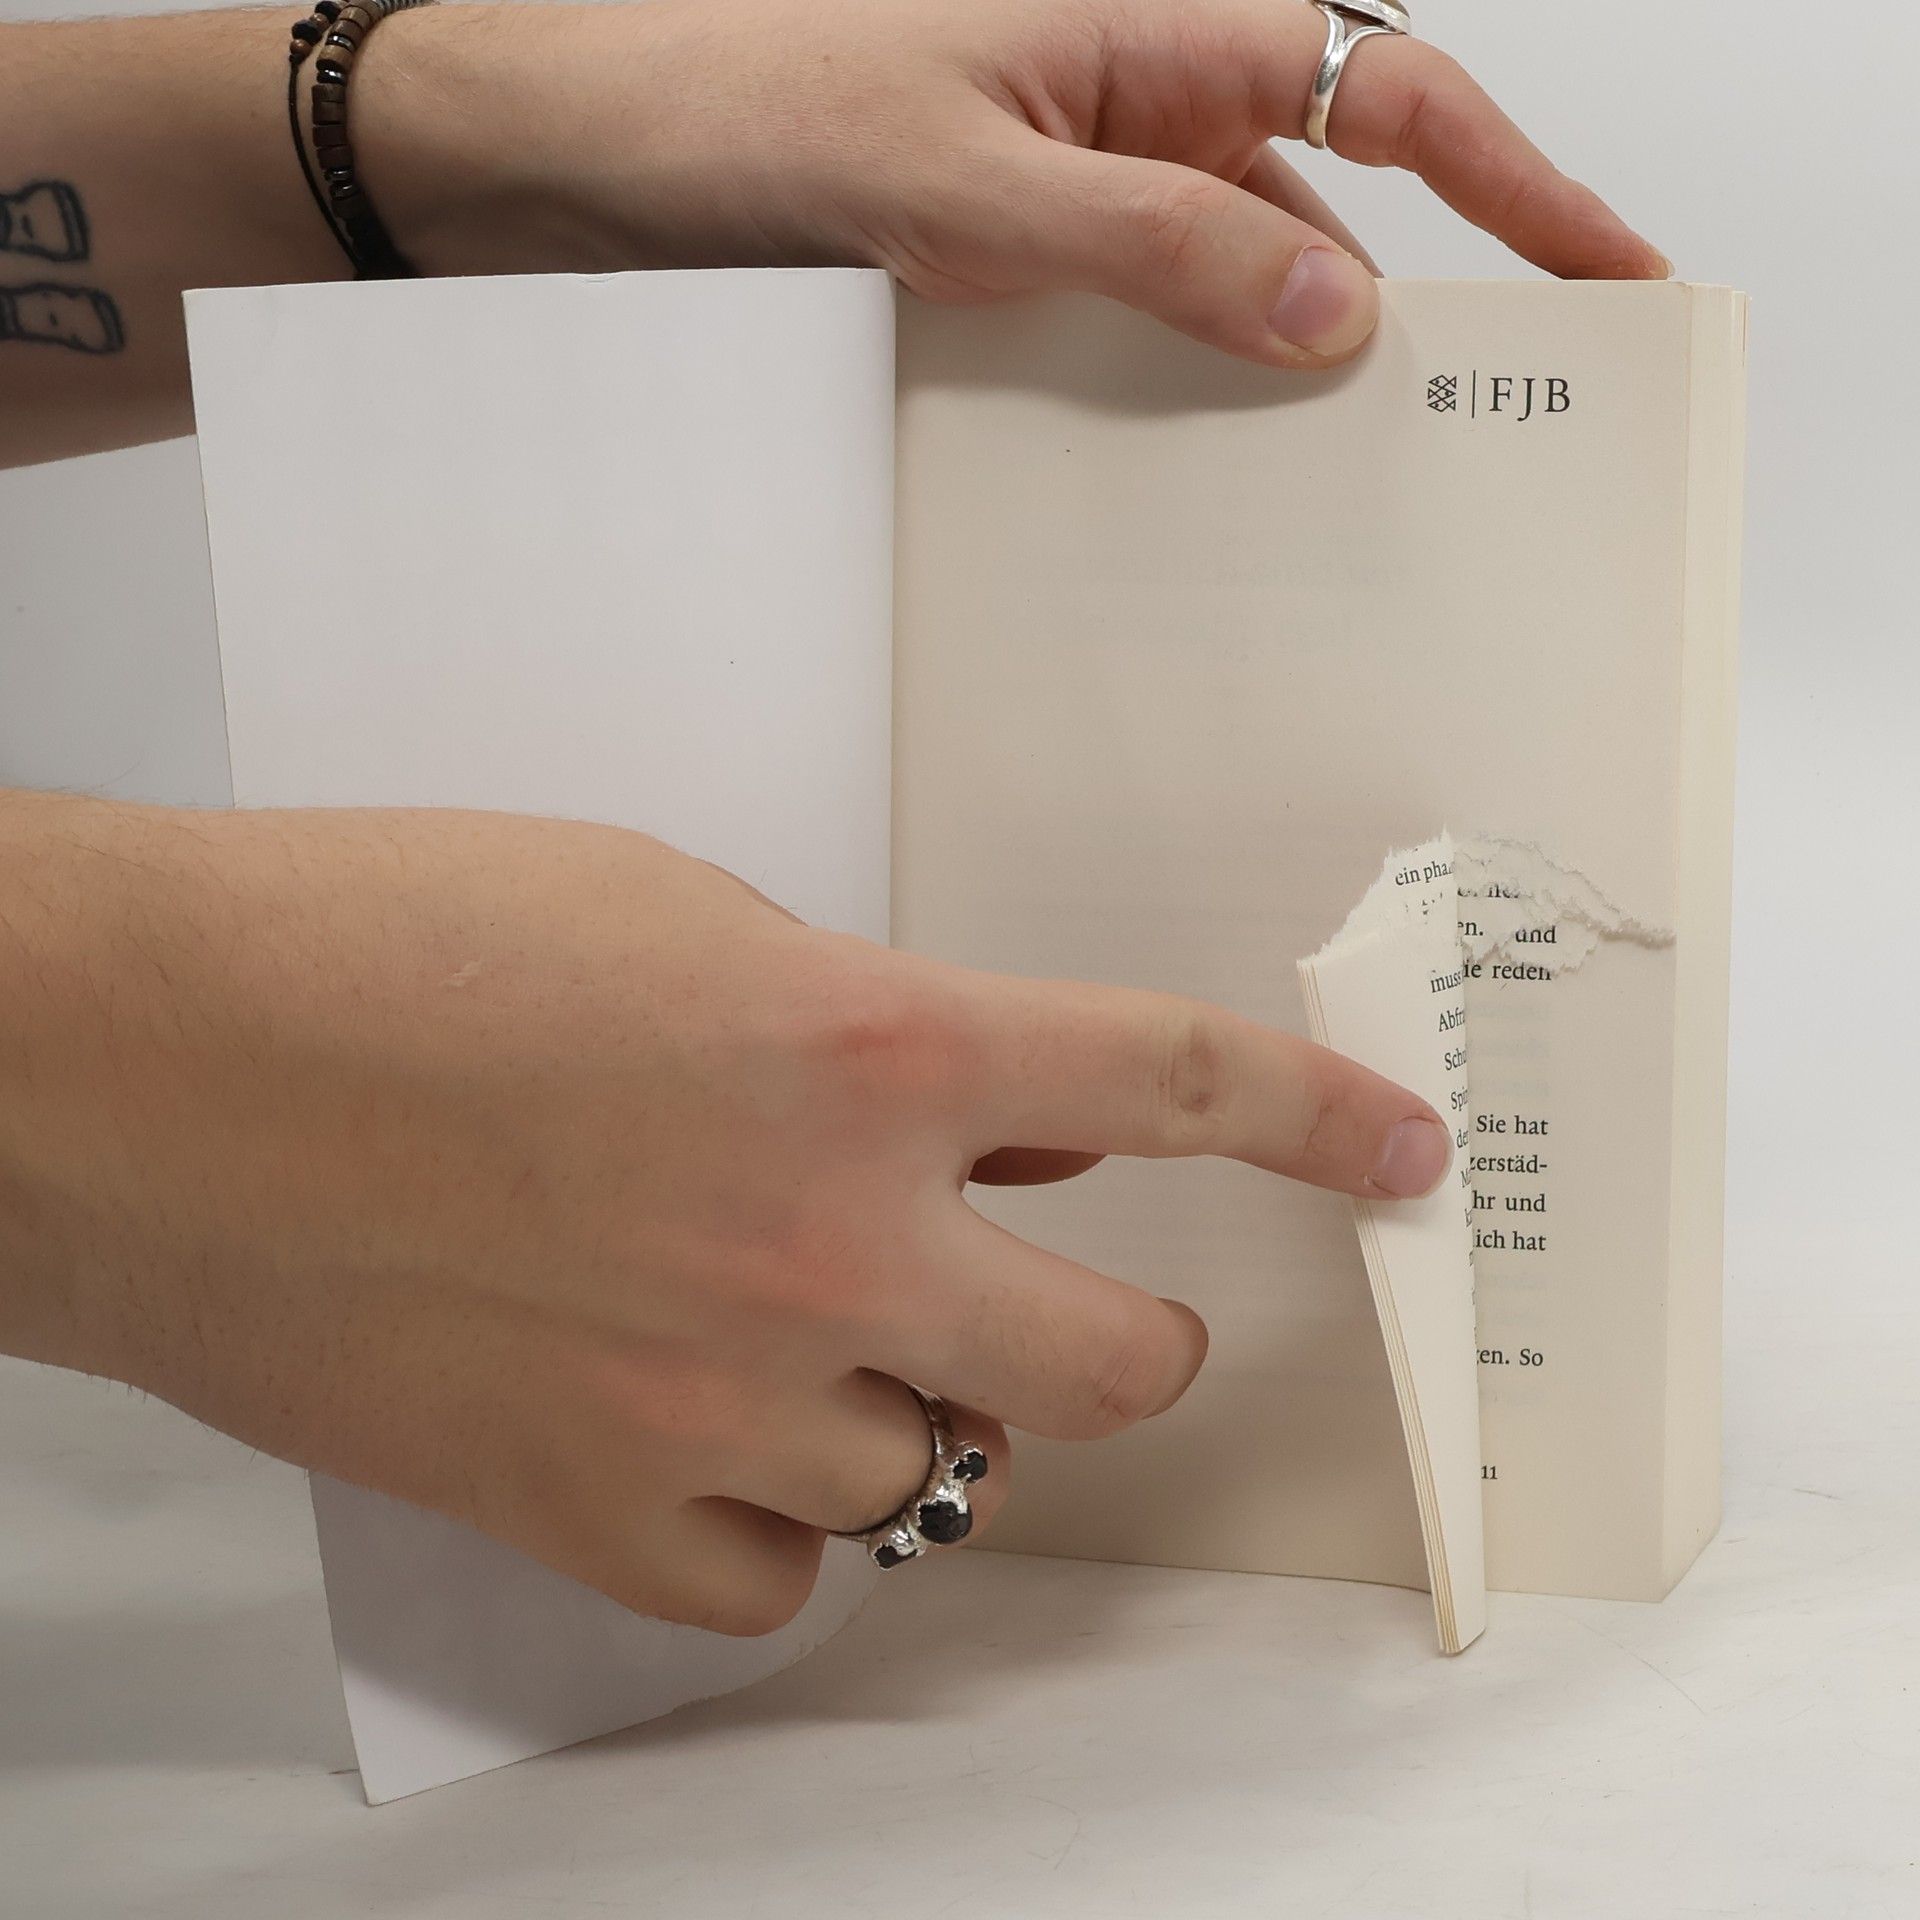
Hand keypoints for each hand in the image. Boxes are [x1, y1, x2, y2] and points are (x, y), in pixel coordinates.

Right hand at [0, 798, 1448, 1632]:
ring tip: (806, 1335)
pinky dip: (778, 1517)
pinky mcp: (595, 1514)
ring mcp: (717, 1403)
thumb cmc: (391, 941)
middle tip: (1086, 1299)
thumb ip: (868, 1033)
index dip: (1314, 1117)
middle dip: (1136, 1334)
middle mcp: (823, 1244)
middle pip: (1121, 1361)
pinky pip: (780, 1579)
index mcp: (857, 1046)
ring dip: (918, 1409)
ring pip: (944, 1481)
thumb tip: (1001, 1131)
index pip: (1172, 1083)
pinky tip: (705, 1435)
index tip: (1393, 1152)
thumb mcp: (687, 917)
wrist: (152, 1061)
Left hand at [366, 0, 1666, 369]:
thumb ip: (1157, 245)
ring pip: (1234, 296)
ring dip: (1279, 386)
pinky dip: (1169, 407)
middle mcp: (1137, 109)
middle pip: (1336, 211)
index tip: (1620, 282)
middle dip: (1418, 315)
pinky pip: (1135, 340)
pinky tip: (1183, 488)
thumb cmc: (744, 100)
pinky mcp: (1015, 268)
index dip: (1527, 197)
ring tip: (1346, 501)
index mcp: (1159, 36)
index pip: (1402, 106)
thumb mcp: (970, 179)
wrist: (584, 150)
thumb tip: (1330, 311)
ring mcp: (1076, 197)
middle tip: (1496, 436)